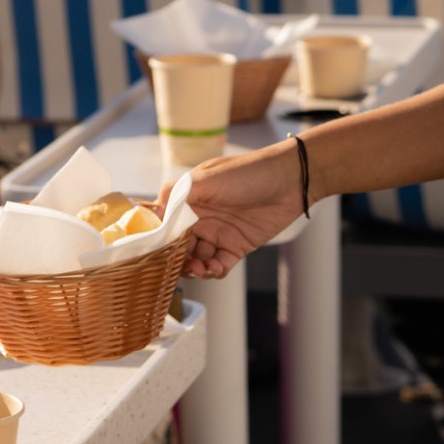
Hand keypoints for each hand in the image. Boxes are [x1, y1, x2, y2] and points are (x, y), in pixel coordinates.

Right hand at [160, 142, 304, 278]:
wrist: (290, 181)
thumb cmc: (248, 173)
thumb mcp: (208, 178)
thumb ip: (178, 195)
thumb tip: (153, 212)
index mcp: (190, 199)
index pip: (167, 223)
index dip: (161, 238)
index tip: (158, 251)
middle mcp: (201, 217)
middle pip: (180, 245)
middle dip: (177, 258)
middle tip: (182, 264)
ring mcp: (219, 233)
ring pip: (197, 258)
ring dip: (195, 267)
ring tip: (201, 268)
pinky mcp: (236, 246)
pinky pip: (218, 265)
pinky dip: (213, 271)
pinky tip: (215, 268)